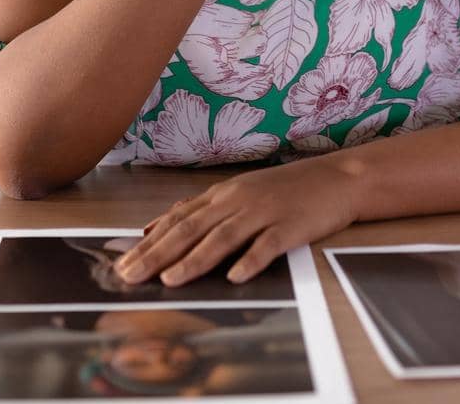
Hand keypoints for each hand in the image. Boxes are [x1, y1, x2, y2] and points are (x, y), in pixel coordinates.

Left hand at [114, 156, 358, 285]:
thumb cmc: (285, 190)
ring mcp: (265, 212)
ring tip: (171, 280)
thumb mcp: (238, 193)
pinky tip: (235, 277)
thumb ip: (199, 210)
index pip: (178, 219)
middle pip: (192, 229)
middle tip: (131, 276)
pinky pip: (268, 245)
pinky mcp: (291, 226)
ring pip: (223, 237)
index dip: (149, 243)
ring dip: (195, 259)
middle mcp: (238, 201)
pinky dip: (250, 260)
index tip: (123, 263)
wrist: (337, 179)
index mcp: (223, 195)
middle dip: (158, 254)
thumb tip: (154, 226)